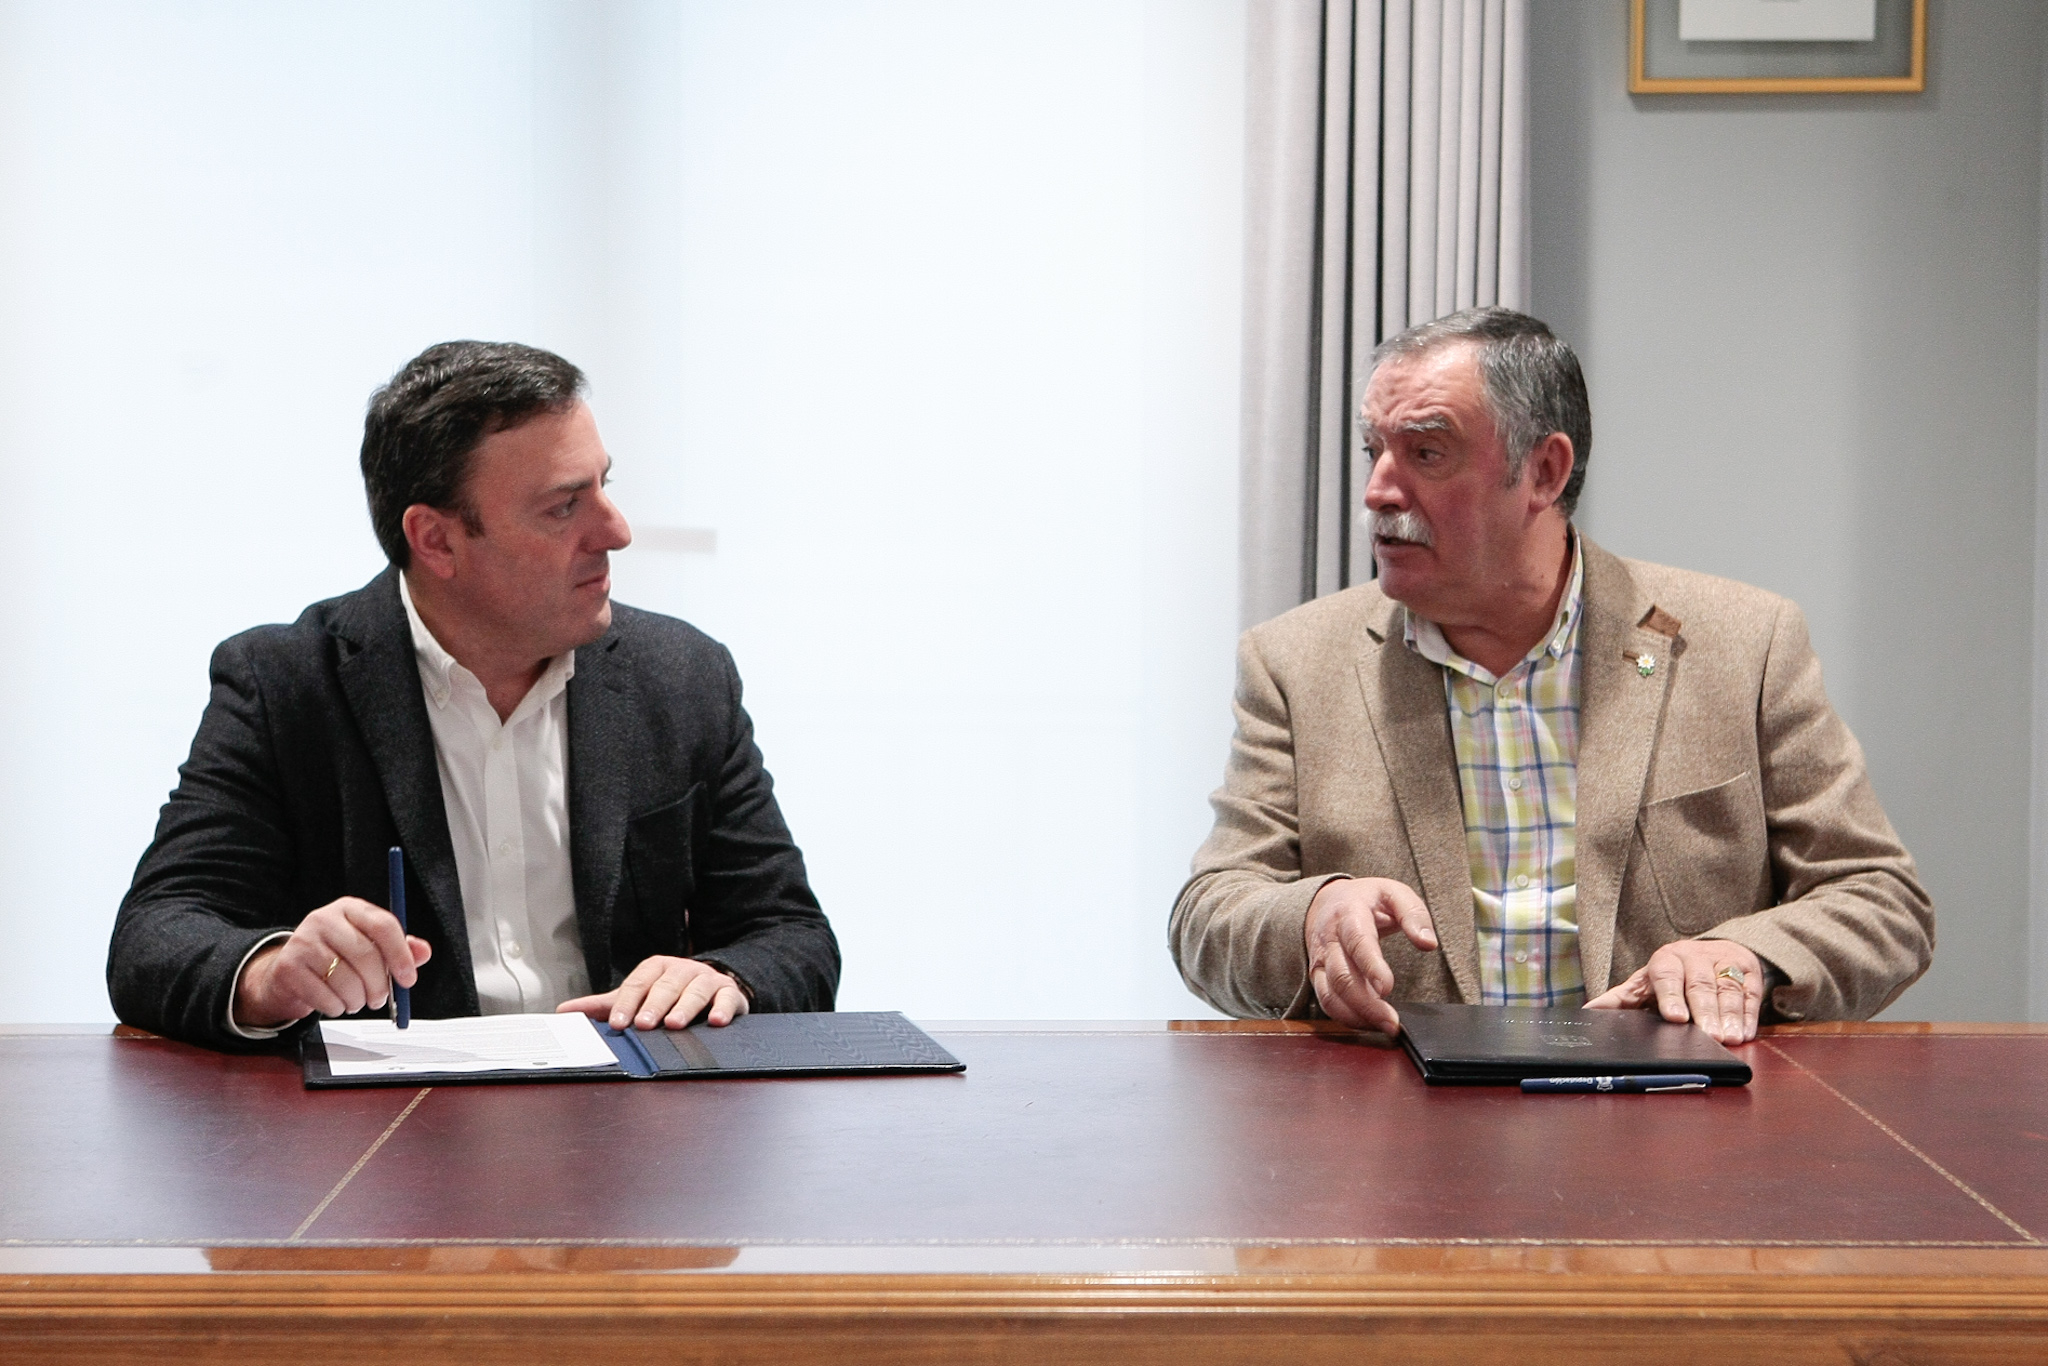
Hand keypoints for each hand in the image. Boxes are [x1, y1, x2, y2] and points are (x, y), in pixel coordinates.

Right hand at [234, 897, 431, 1028]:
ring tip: (357, 1001)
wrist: (289, 971)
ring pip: (345, 980)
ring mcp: (303, 941)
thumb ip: (399, 949)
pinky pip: (325, 997)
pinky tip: (336, 1003)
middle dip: (379, 985)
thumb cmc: (336, 957)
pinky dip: (337, 1007)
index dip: (400, 955)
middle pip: (365, 955)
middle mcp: (324, 919)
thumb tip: (423, 952)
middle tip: (381, 999)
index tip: (408, 979)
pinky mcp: (289, 967)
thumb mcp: (369, 946)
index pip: (383, 925)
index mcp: (350, 909)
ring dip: (358, 1000)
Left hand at [557, 956, 748, 1030]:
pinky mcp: (729, 993)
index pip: (638, 984)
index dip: (627, 1003)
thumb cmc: (670, 994)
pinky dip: (722, 1009)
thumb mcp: (639, 997)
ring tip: (674, 1024)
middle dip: (654, 1005)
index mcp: (656, 968)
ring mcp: (707, 979)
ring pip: (696, 990)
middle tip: (643, 1024)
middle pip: (666, 985)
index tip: (617, 1023)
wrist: (713, 988)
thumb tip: (564, 1011)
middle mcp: (682, 970)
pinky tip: (715, 1022)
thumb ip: (605, 1005)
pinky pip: (727, 998)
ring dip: (685, 1007)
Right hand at [1304, 877, 1438, 1032]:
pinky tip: (1369, 1023)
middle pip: (1342, 976)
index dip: (1370, 966)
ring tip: (1385, 1027)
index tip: (1387, 988)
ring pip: (1331, 994)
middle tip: (1392, 1022)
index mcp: (1349, 913)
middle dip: (1367, 1004)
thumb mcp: (1393, 893)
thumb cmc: (1366, 899)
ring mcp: (1321, 960)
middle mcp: (1329, 939)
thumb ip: (1413, 914)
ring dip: (1357, 1016)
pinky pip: (1327, 1002)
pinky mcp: (1318, 977)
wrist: (1326, 901)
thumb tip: (1428, 943)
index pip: (1357, 942)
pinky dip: (1346, 1018)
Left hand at [1585, 939, 1764, 1044]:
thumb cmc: (1671, 975)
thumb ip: (1620, 999)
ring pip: (1728, 989)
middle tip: (1711, 1037)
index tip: (1675, 1018)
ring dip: (1730, 1016)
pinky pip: (1751, 992)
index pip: (1667, 976)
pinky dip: (1749, 1014)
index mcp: (1666, 960)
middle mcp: (1695, 957)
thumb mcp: (1645, 984)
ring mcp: (1724, 961)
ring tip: (1730, 1039)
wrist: (1711, 951)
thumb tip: (1587, 1012)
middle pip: (1701, 986)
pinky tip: (1746, 1032)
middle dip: (1705, 1012)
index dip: (1671, 996)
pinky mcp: (1748, 970)